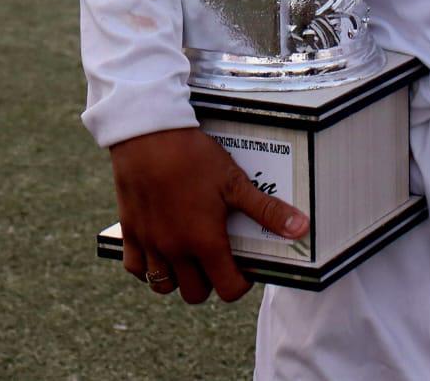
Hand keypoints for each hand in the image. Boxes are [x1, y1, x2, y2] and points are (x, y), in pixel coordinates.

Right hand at [110, 127, 309, 303]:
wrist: (148, 135)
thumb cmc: (193, 157)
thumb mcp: (234, 182)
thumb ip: (266, 210)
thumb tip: (300, 229)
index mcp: (205, 242)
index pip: (228, 289)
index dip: (240, 282)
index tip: (243, 264)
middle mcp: (175, 250)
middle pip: (195, 294)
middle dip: (210, 282)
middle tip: (217, 256)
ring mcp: (150, 243)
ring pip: (163, 286)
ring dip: (178, 278)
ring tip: (189, 255)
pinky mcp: (129, 231)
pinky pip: (134, 268)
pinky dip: (147, 266)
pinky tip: (159, 248)